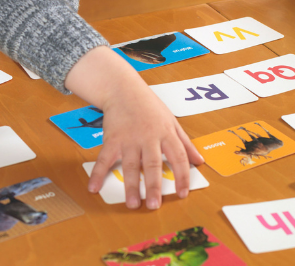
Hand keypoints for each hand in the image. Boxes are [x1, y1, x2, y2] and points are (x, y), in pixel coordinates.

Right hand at [65, 46, 203, 208]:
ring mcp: (128, 139)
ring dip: (130, 186)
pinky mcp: (112, 139)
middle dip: (153, 186)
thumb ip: (185, 143)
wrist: (123, 89)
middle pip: (152, 164)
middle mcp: (148, 137)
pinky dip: (98, 173)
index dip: (182, 176)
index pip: (178, 156)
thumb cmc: (149, 105)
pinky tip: (94, 187)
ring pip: (130, 165)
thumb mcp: (172, 121)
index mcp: (165, 133)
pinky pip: (104, 159)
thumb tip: (200, 161)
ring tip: (132, 204)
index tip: (182, 193)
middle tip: (154, 205)